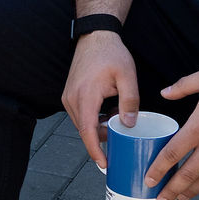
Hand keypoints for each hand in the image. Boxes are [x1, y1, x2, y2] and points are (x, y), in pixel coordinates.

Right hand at [61, 31, 138, 170]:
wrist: (95, 36)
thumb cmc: (111, 53)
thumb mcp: (127, 76)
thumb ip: (129, 101)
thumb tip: (128, 125)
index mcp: (86, 95)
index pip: (87, 130)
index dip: (95, 150)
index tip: (104, 163)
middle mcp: (72, 99)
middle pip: (85, 129)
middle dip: (102, 138)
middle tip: (122, 138)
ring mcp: (68, 96)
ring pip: (83, 123)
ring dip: (99, 126)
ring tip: (118, 117)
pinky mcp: (69, 94)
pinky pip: (81, 114)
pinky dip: (95, 118)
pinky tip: (109, 110)